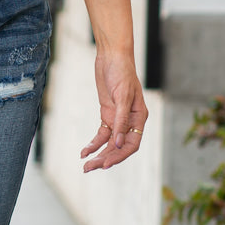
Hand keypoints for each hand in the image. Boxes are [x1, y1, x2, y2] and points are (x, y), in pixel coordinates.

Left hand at [80, 50, 147, 171]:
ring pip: (110, 143)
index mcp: (139, 117)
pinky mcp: (107, 115)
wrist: (112, 56)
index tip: (105, 164)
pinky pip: (102, 134)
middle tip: (90, 168)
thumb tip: (118, 144)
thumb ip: (121, 120)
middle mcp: (130, 121)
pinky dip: (93, 143)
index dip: (119, 155)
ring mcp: (118, 119)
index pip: (132, 144)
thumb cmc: (121, 72)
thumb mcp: (122, 96)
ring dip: (98, 154)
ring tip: (85, 166)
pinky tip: (84, 152)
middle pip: (119, 147)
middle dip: (105, 158)